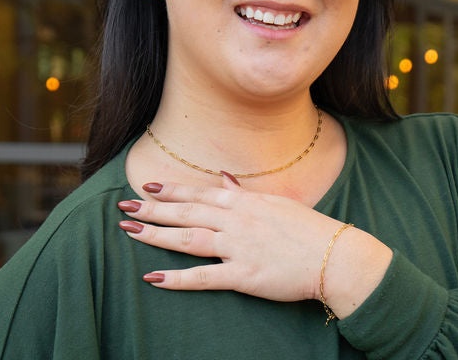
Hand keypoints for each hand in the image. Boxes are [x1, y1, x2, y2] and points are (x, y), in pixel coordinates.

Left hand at [117, 173, 392, 316]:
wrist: (335, 256)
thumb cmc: (308, 229)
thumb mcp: (275, 202)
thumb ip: (244, 192)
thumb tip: (223, 177)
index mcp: (243, 202)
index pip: (198, 193)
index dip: (169, 191)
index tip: (145, 187)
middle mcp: (236, 220)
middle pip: (185, 214)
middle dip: (152, 209)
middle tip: (123, 207)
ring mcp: (238, 247)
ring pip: (188, 240)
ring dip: (156, 235)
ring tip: (129, 232)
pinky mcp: (244, 275)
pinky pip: (204, 277)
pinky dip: (176, 278)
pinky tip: (153, 278)